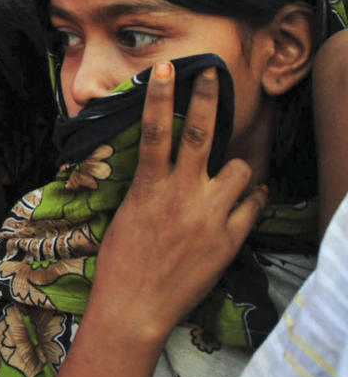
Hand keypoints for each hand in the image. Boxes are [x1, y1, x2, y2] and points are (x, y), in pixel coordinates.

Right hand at [91, 62, 267, 343]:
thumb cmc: (121, 263)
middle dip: (208, 98)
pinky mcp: (229, 240)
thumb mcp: (127, 215)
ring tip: (229, 175)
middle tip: (213, 73)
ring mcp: (209, 217)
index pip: (154, 131)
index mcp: (148, 189)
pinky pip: (254, 205)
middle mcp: (181, 196)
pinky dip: (254, 196)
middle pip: (201, 134)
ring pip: (240, 169)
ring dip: (237, 168)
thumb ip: (148, 186)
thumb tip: (160, 163)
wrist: (136, 307)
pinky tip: (250, 195)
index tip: (165, 69)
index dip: (159, 96)